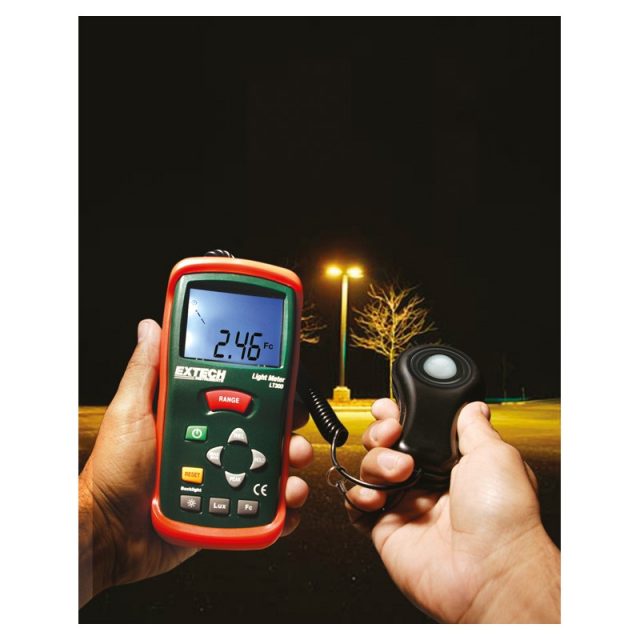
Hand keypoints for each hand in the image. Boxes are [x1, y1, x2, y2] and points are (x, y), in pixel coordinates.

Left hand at [79, 319, 312, 607]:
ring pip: (272, 468)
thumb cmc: (113, 472)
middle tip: (294, 433)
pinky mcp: (227, 509)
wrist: (110, 533)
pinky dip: (283, 508)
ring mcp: (222, 476)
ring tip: (289, 476)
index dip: (270, 391)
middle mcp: (214, 444)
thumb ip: (145, 371)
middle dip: (289, 431)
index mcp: (196, 417)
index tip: (288, 387)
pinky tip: (285, 504)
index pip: (241, 397)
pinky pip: (263, 508)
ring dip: (291, 469)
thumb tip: (150, 327)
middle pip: (266, 432)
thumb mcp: (130, 412)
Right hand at [345, 399, 559, 623]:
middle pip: (384, 445)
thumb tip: (472, 406)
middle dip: (381, 433)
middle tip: (392, 434)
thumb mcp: (495, 453)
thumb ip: (473, 425)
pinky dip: (358, 495)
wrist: (491, 570)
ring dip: (375, 462)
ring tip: (398, 472)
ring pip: (368, 469)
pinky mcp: (387, 530)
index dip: (397, 417)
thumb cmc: (503, 517)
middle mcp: (427, 482)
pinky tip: (376, 495)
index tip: (391, 411)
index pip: (413, 431)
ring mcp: (406, 506)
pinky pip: (357, 506)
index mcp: (451, 462)